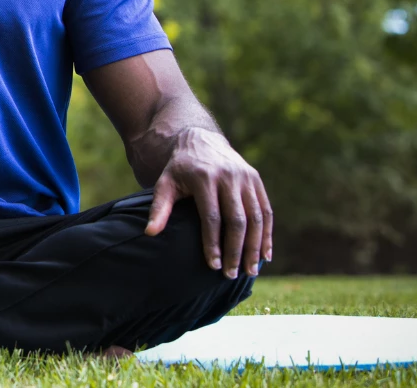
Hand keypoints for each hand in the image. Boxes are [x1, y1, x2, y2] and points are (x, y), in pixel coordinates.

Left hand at [145, 127, 272, 278]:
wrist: (200, 141)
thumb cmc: (179, 169)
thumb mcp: (165, 183)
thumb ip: (159, 208)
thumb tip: (149, 233)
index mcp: (204, 178)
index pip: (211, 217)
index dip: (213, 243)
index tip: (213, 266)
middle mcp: (229, 177)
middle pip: (237, 220)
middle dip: (235, 250)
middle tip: (232, 275)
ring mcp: (246, 177)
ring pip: (255, 217)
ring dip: (255, 246)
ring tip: (251, 271)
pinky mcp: (256, 180)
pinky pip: (265, 211)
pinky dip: (267, 234)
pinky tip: (265, 254)